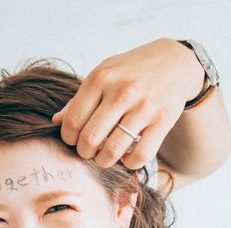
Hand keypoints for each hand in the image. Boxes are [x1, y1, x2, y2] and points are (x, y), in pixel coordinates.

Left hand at [54, 38, 205, 168]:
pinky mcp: (163, 120)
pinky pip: (139, 156)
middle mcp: (122, 91)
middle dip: (85, 152)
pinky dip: (129, 163)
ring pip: (112, 151)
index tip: (74, 140)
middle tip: (89, 150)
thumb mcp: (103, 75)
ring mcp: (144, 106)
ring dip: (104, 160)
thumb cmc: (130, 72)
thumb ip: (79, 99)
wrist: (175, 61)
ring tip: (105, 156)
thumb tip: (55, 122)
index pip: (72, 122)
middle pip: (90, 139)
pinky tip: (127, 155)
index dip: (69, 139)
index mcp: (101, 78)